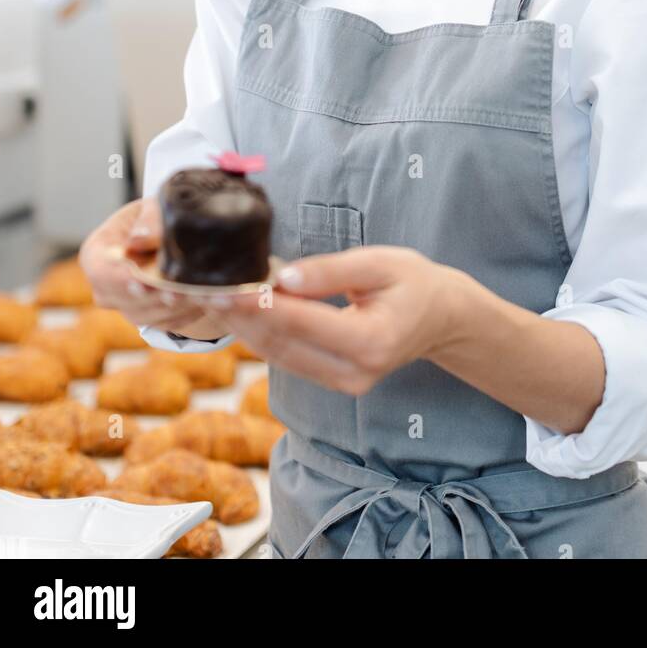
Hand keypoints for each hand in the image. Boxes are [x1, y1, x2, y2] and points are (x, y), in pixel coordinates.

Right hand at [78, 198, 221, 336]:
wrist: (172, 231)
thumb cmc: (158, 215)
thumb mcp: (155, 207)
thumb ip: (149, 220)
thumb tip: (138, 240)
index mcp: (97, 254)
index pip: (103, 273)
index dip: (123, 280)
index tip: (147, 283)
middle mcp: (105, 287)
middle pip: (129, 300)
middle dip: (161, 297)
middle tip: (188, 293)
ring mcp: (126, 306)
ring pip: (152, 315)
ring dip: (183, 306)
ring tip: (212, 296)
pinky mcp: (150, 317)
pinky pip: (170, 321)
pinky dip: (194, 311)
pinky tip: (218, 301)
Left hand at [192, 246, 466, 393]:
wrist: (441, 318)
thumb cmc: (413, 282)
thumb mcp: (379, 263)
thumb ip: (329, 271)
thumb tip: (280, 276)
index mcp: (370, 341)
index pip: (302, 322)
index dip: (260, 306)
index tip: (225, 288)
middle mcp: (355, 372)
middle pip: (283, 345)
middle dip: (242, 318)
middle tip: (205, 291)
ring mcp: (345, 384)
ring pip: (280, 357)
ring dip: (246, 329)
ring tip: (214, 299)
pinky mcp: (335, 383)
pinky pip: (289, 360)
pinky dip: (264, 336)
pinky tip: (242, 314)